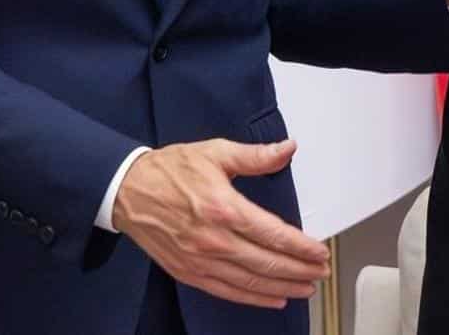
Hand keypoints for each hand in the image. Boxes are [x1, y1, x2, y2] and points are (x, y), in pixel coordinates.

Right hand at [111, 138, 327, 308]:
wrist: (127, 190)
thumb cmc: (169, 170)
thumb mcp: (216, 153)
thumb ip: (256, 156)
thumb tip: (288, 149)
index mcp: (223, 208)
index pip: (273, 234)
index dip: (301, 247)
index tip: (319, 252)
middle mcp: (213, 239)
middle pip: (266, 262)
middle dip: (299, 269)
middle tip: (321, 271)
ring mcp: (200, 260)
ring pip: (250, 281)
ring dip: (282, 286)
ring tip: (306, 287)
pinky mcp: (187, 272)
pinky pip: (226, 290)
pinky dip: (252, 298)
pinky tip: (272, 298)